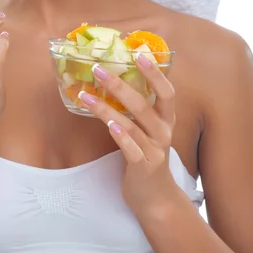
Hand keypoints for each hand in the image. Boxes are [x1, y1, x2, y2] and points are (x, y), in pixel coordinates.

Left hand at [78, 53, 177, 212]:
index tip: (139, 54)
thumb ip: (138, 109)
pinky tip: (108, 124)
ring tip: (85, 95)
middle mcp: (164, 132)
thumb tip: (114, 80)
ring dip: (106, 108)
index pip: (166, 92)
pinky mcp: (144, 166)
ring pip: (131, 124)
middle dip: (120, 85)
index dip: (155, 73)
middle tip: (98, 69)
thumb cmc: (147, 156)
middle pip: (143, 104)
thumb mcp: (148, 130)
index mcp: (166, 119)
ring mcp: (155, 150)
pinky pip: (131, 147)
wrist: (156, 198)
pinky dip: (119, 134)